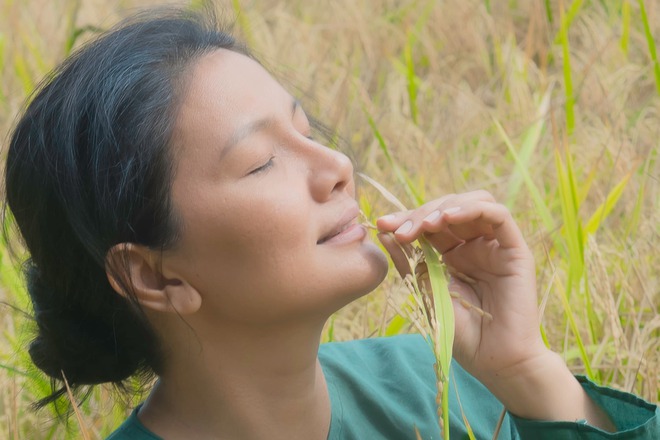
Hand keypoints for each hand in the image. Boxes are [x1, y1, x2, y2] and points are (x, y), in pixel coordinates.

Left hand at [376, 190, 545, 381]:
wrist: (495, 361)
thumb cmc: (461, 332)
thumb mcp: (424, 290)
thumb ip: (408, 260)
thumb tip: (383, 232)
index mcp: (452, 253)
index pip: (429, 222)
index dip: (406, 218)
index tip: (383, 225)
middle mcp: (474, 244)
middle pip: (448, 208)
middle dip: (420, 213)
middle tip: (401, 230)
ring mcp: (495, 245)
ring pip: (474, 203)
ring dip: (444, 208)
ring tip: (424, 225)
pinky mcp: (515, 249)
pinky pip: (497, 215)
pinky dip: (472, 209)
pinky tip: (447, 219)